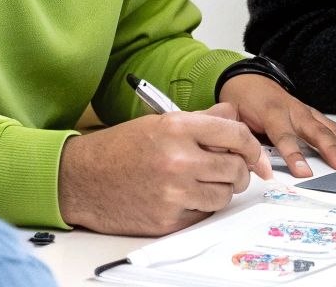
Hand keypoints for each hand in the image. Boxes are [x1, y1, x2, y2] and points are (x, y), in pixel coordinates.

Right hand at [57, 102, 270, 234]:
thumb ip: (202, 119)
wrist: (80, 179)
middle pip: (236, 169)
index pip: (236, 135)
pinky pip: (203, 215)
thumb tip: (233, 114)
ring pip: (224, 196)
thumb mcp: (159, 122)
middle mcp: (178, 159)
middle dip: (239, 171)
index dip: (252, 147)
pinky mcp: (167, 220)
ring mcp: (173, 192)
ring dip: (221, 191)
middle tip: (230, 171)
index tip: (255, 155)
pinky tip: (184, 196)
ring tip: (202, 183)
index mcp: (177, 128)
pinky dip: (200, 208)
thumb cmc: (118, 149)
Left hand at [219, 74, 335, 177]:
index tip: (303, 173)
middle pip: (317, 132)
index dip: (294, 154)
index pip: (284, 135)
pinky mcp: (317, 116)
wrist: (250, 80)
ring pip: (332, 131)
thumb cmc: (244, 101)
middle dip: (333, 150)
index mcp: (273, 112)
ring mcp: (309, 113)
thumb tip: (248, 166)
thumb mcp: (234, 118)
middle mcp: (295, 111)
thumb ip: (243, 140)